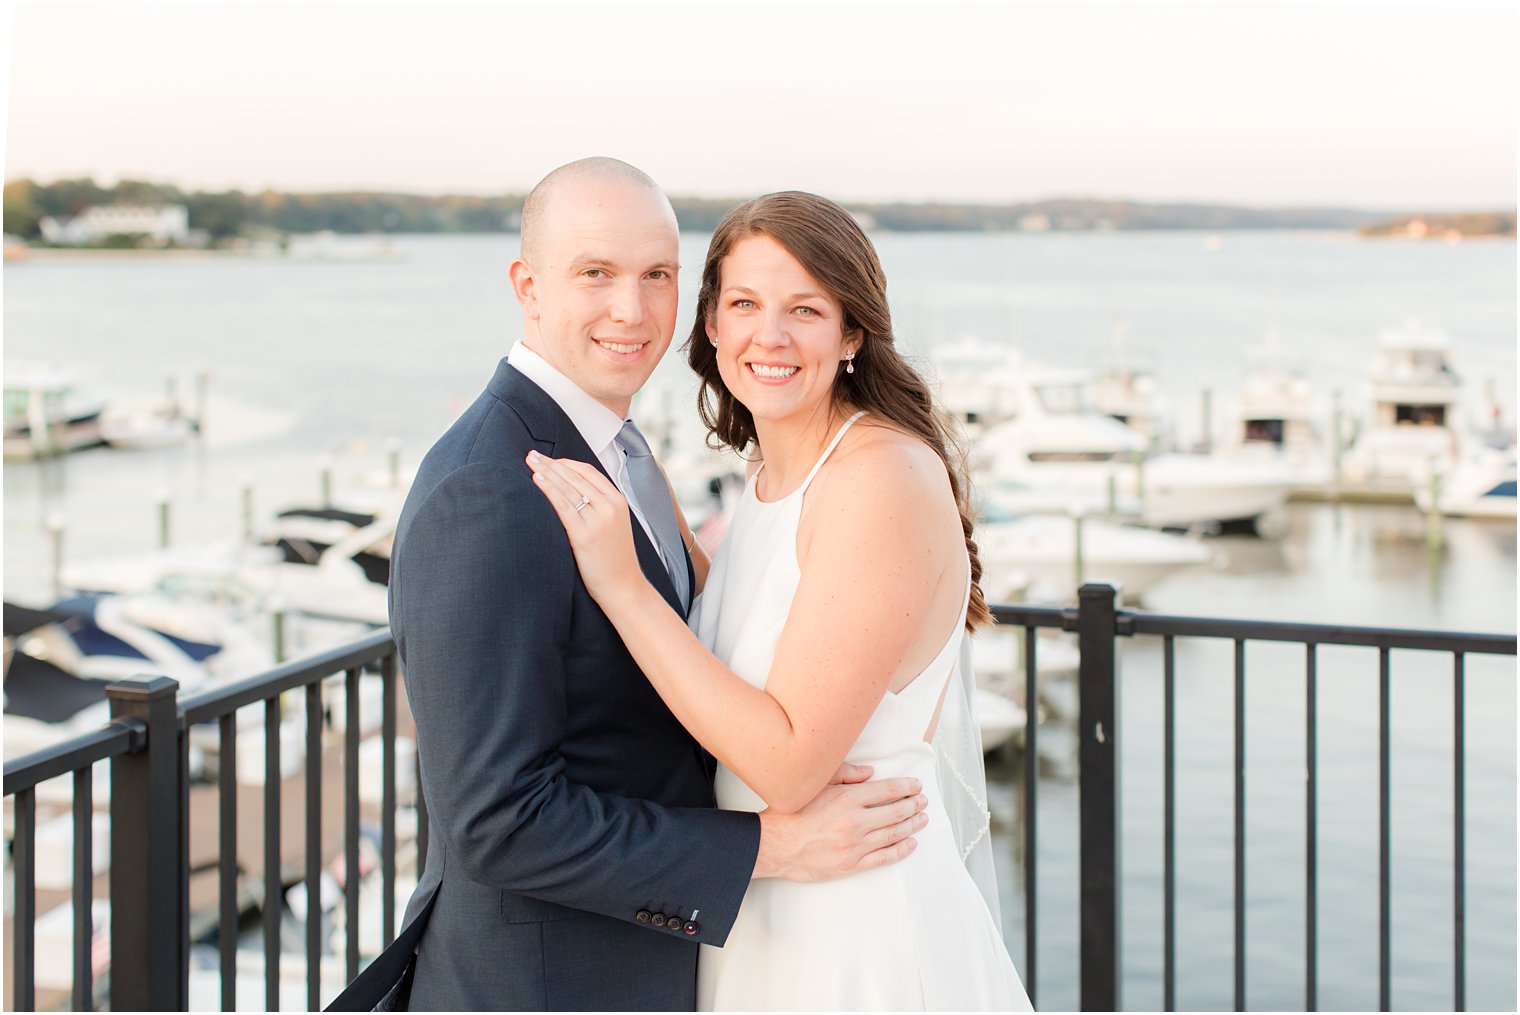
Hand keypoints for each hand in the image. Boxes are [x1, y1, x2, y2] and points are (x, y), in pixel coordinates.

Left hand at [527, 451, 644, 604]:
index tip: (548, 459)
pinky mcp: (584, 535)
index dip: (565, 463)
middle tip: (531, 455)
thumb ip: (598, 506)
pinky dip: (548, 490)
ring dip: (546, 472)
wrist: (623, 587)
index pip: (588, 471)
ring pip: (567, 488)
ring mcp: (598, 520)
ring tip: (530, 462)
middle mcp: (609, 506)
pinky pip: (563, 506)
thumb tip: (570, 492)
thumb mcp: (613, 525)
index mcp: (618, 501)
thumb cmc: (614, 559)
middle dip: (551, 463)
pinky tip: (537, 481)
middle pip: (575, 476)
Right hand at [753, 763, 927, 881]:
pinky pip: (884, 857)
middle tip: (923, 801)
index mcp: (848, 798)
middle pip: (896, 811)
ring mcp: (855, 845)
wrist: (775, 845)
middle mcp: (855, 821)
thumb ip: (845, 773)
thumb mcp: (816, 784)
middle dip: (914, 805)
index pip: (888, 790)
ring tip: (922, 819)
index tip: (917, 785)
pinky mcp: (851, 864)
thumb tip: (871, 773)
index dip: (907, 786)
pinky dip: (901, 850)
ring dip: (912, 825)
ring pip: (894, 834)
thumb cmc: (792, 813)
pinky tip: (911, 843)